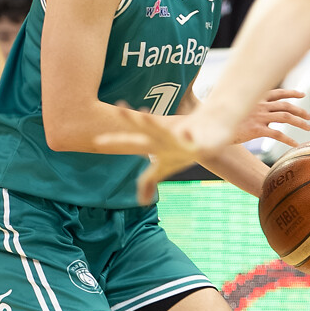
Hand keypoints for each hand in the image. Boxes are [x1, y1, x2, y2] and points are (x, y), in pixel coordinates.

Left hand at [96, 100, 219, 198]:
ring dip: (154, 123)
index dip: (115, 141)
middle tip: (119, 109)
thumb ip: (149, 180)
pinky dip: (189, 138)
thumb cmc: (181, 149)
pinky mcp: (199, 144)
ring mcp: (181, 139)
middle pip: (146, 128)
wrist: (212, 132)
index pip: (131, 140)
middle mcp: (165, 138)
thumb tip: (142, 202)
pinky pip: (192, 142)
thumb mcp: (165, 167)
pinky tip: (186, 135)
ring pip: (166, 130)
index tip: (97, 141)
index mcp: (155, 143)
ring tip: (143, 114)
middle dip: (132, 120)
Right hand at [227, 87, 309, 149]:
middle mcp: (259, 105)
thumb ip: (247, 108)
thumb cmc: (222, 118)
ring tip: (308, 128)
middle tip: (309, 117)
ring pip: (286, 117)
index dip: (291, 93)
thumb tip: (252, 110)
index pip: (278, 93)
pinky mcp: (256, 129)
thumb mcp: (236, 108)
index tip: (301, 94)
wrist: (212, 126)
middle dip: (300, 110)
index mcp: (255, 99)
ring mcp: (259, 117)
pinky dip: (288, 139)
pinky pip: (277, 134)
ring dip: (299, 122)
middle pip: (285, 105)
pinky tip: (295, 145)